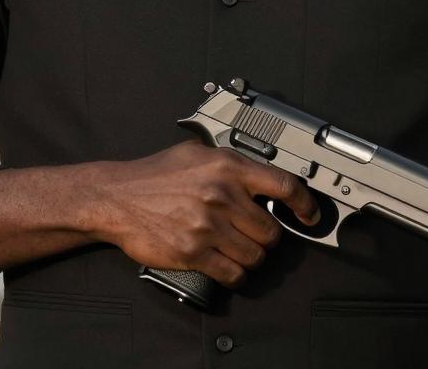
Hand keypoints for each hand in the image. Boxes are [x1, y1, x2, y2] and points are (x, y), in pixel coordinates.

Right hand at [90, 139, 320, 288]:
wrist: (117, 198)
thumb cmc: (154, 175)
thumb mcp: (196, 153)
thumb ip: (229, 162)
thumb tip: (260, 176)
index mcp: (227, 166)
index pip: (283, 185)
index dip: (304, 204)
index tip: (310, 215)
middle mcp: (222, 194)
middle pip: (271, 230)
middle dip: (266, 236)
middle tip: (254, 233)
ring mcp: (209, 225)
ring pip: (255, 255)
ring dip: (251, 257)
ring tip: (238, 249)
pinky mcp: (194, 252)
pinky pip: (233, 273)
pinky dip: (235, 274)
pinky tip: (226, 265)